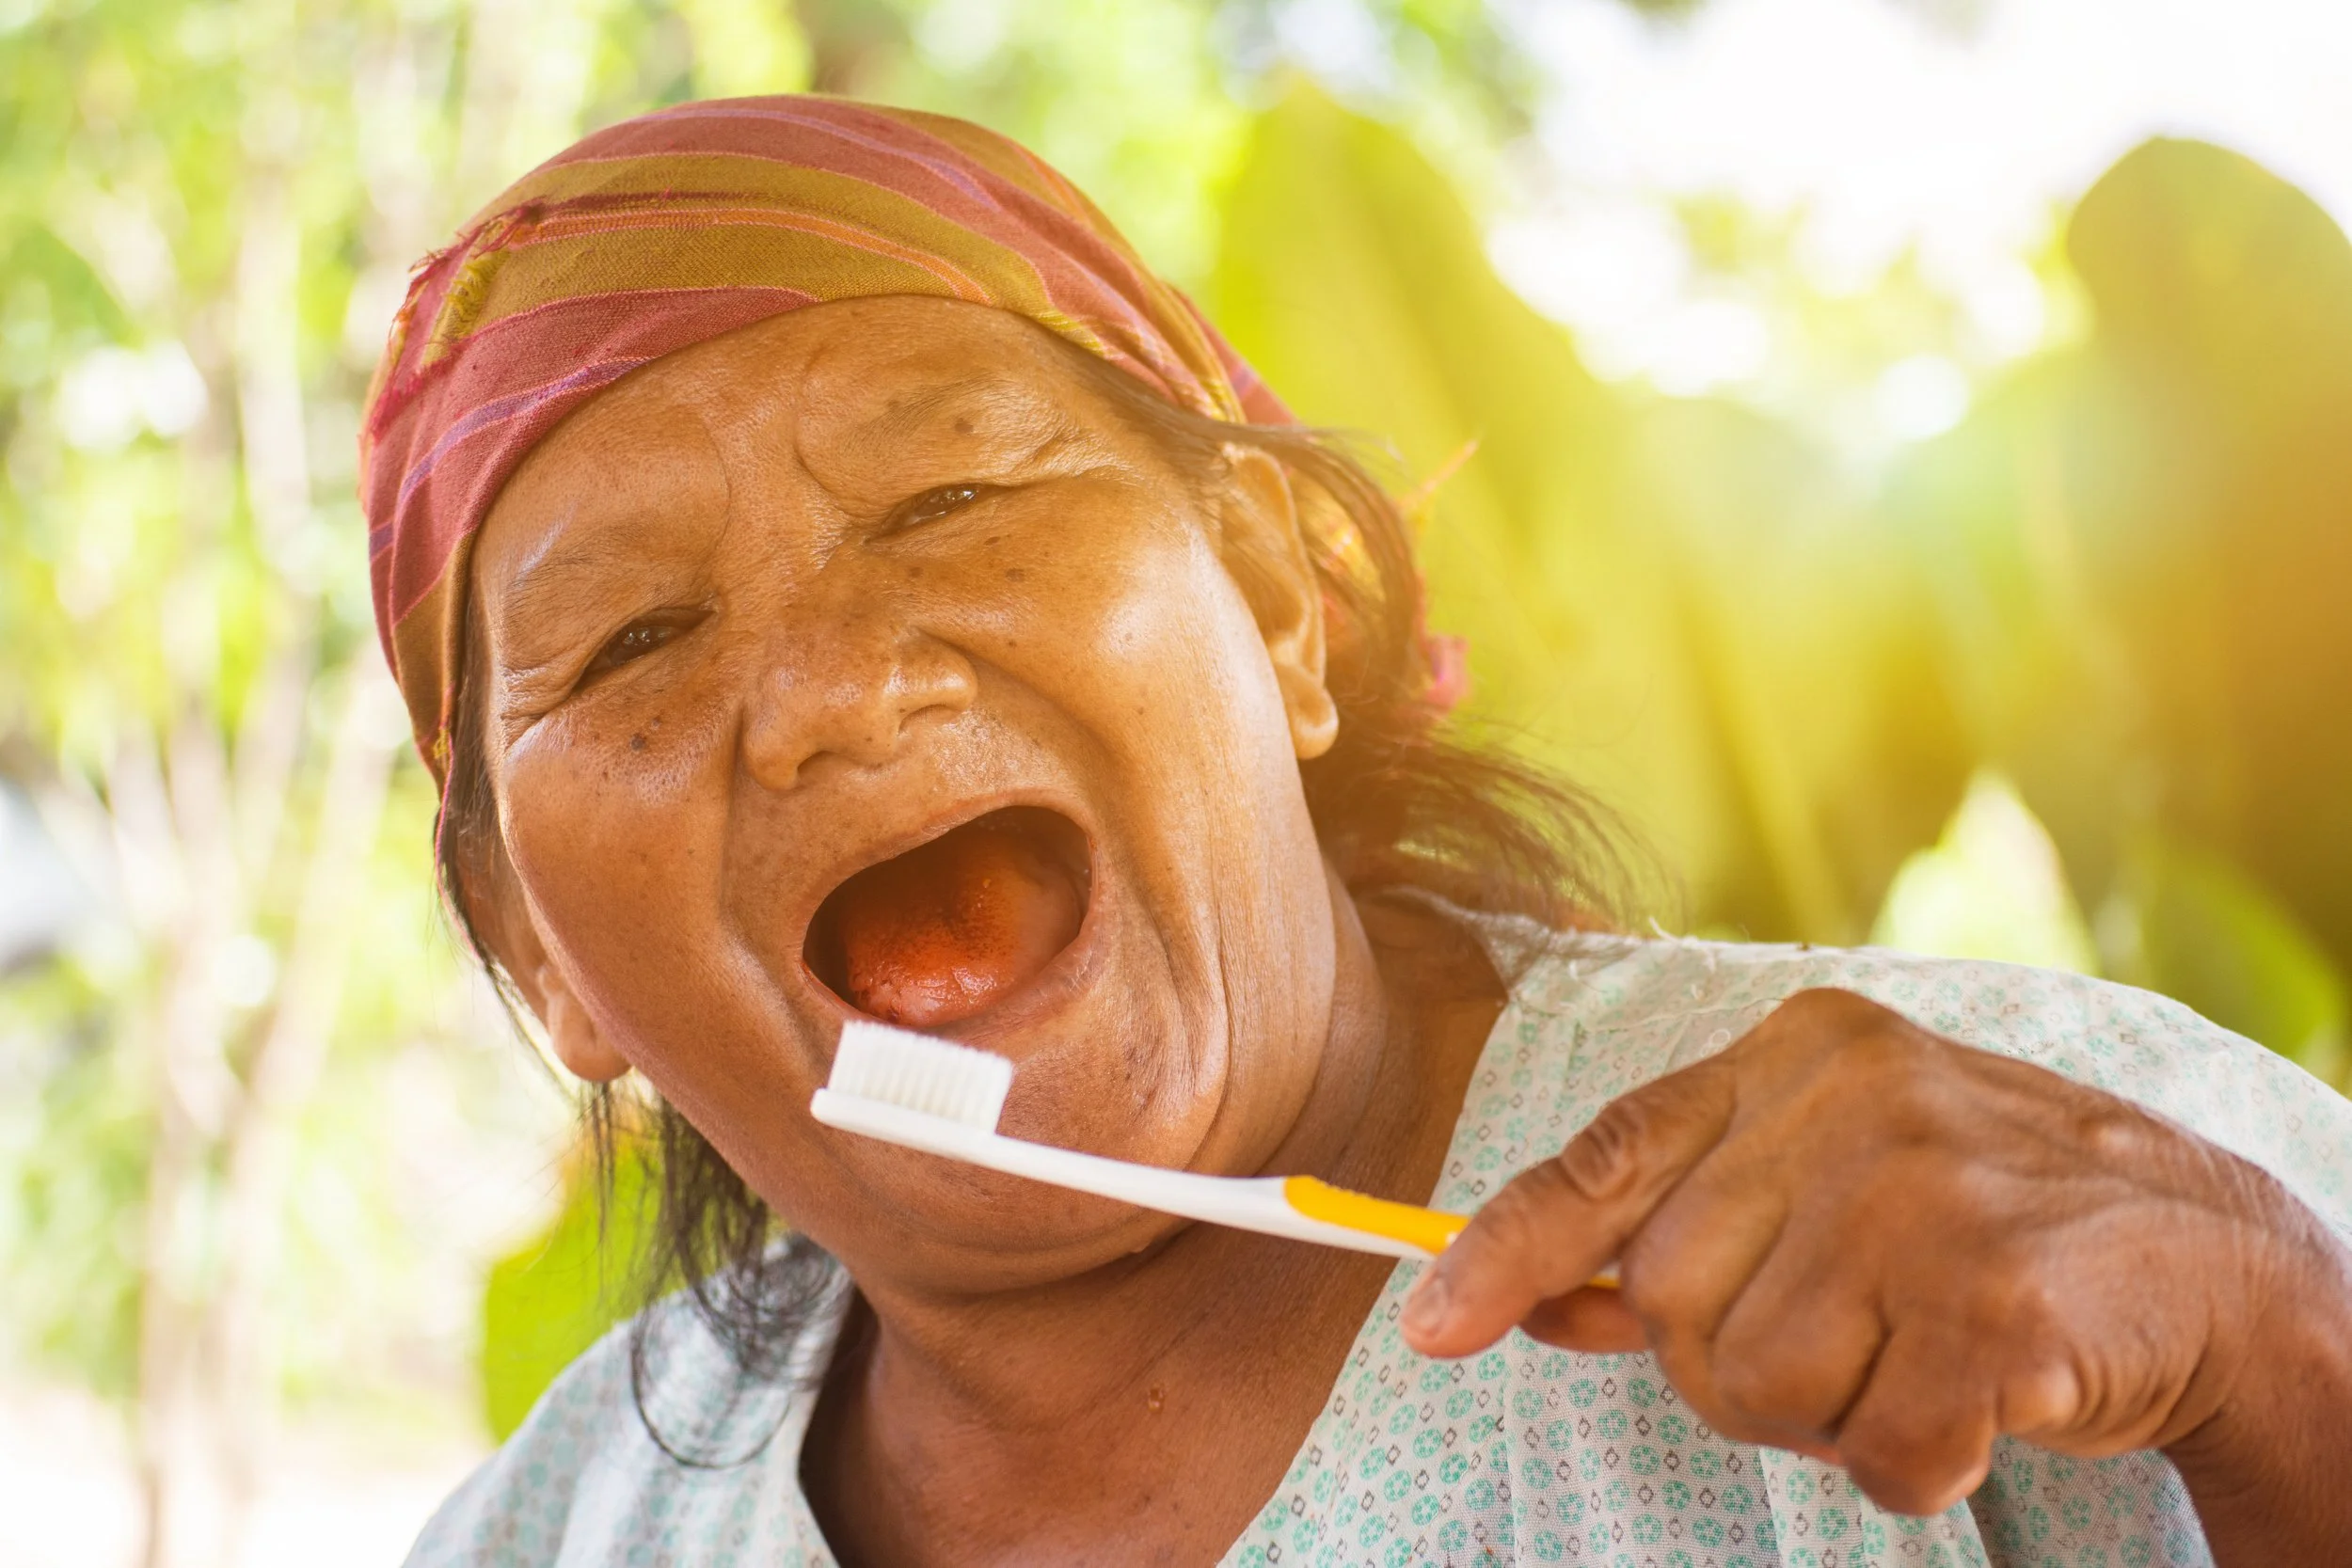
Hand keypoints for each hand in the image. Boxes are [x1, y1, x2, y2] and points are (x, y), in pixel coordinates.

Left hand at [1398, 987, 2351, 1542]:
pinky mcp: (1995, 1297)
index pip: (1608, 1155)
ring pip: (1756, 1386)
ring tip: (1919, 1357)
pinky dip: (1917, 1462)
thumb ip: (1688, 1224)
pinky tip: (1981, 1399)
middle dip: (1735, 1362)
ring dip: (1831, 1416)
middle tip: (1850, 1337)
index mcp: (1796, 1053)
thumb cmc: (1985, 1218)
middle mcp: (1850, 1100)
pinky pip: (1875, 1450)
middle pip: (1673, 1301)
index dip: (1508, 1248)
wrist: (2210, 1256)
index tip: (1431, 1326)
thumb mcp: (1832, 1175)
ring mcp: (1924, 1191)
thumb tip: (1534, 1298)